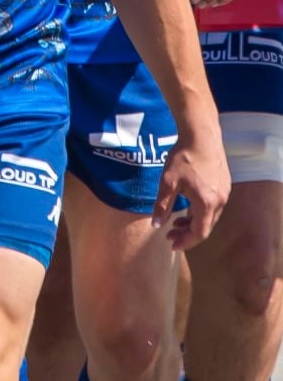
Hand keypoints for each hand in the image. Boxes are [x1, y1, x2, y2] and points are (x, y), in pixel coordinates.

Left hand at [151, 125, 229, 250]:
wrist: (201, 135)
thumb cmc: (183, 157)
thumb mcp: (167, 182)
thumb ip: (162, 205)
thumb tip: (156, 225)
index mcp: (206, 203)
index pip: (199, 233)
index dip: (186, 242)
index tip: (172, 245)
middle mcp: (220, 201)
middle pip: (205, 226)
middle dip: (187, 233)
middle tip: (170, 234)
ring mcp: (224, 193)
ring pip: (210, 216)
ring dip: (194, 222)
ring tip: (176, 222)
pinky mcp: (224, 185)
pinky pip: (214, 205)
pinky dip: (201, 211)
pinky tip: (188, 207)